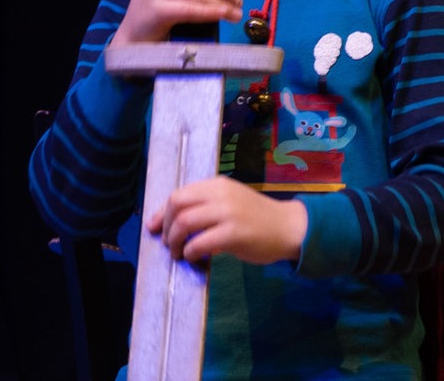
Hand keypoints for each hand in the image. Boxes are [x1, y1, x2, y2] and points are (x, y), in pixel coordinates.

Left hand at [144, 175, 307, 263]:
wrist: (289, 228)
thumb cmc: (258, 218)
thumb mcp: (230, 202)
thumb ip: (205, 206)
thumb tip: (168, 221)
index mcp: (218, 185)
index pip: (178, 194)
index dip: (160, 213)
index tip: (154, 228)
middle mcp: (221, 194)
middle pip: (176, 205)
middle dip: (165, 226)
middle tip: (169, 242)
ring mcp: (228, 213)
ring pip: (183, 223)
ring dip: (175, 242)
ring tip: (180, 253)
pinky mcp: (233, 233)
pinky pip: (198, 243)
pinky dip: (190, 252)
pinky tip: (195, 258)